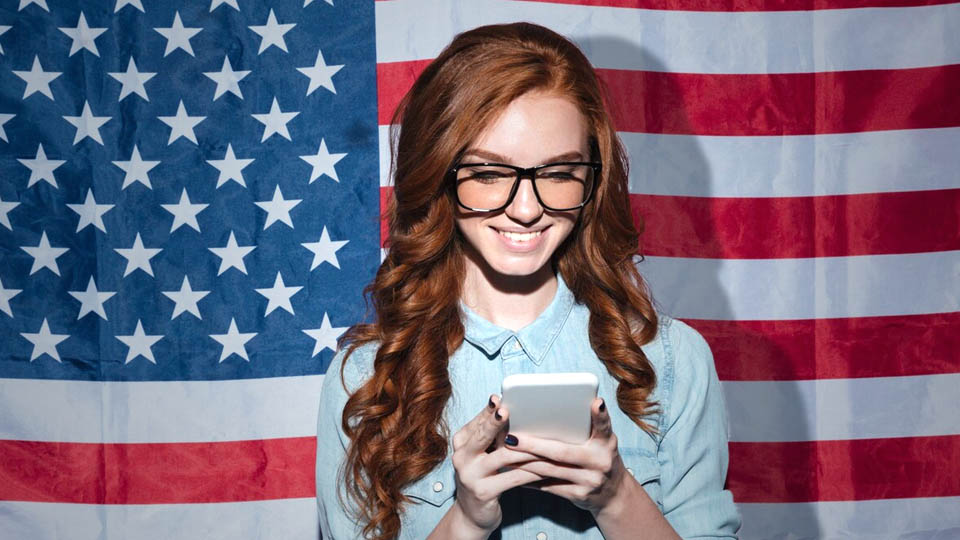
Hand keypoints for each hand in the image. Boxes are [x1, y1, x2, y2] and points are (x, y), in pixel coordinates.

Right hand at [449, 395, 542, 533]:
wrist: (472, 515)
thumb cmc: (484, 477)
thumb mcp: (482, 454)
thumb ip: (492, 434)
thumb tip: (510, 409)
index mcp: (461, 442)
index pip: (478, 422)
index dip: (489, 410)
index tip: (501, 398)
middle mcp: (461, 457)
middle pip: (483, 435)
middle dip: (497, 422)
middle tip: (509, 410)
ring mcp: (470, 475)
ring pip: (504, 456)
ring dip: (528, 448)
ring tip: (546, 440)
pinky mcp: (483, 492)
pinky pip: (513, 477)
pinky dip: (532, 471)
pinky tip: (547, 467)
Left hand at [504, 397, 631, 515]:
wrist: (613, 495)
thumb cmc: (600, 458)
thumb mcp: (602, 442)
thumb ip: (589, 428)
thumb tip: (560, 407)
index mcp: (607, 443)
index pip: (604, 426)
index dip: (600, 415)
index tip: (595, 402)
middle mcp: (600, 462)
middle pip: (562, 452)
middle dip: (534, 445)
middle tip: (512, 438)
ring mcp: (590, 481)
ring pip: (551, 470)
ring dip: (526, 461)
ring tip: (506, 452)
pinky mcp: (579, 495)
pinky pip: (549, 486)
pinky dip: (530, 479)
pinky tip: (515, 471)